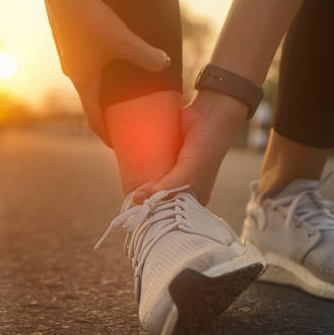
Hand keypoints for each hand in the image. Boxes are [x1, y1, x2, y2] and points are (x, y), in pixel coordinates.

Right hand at [39, 0, 170, 144]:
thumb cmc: (88, 19)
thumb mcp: (123, 40)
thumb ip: (145, 55)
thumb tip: (164, 64)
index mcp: (83, 81)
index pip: (93, 118)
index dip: (105, 133)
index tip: (115, 144)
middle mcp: (72, 72)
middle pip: (89, 99)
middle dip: (104, 110)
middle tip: (120, 115)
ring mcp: (67, 56)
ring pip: (85, 77)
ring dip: (99, 86)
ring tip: (115, 85)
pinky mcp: (67, 40)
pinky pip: (82, 60)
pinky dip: (94, 66)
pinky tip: (104, 53)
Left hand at [132, 90, 247, 204]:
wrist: (209, 116)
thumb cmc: (204, 152)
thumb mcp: (186, 175)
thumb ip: (165, 188)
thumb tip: (136, 198)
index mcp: (194, 198)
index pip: (169, 212)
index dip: (153, 215)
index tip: (135, 218)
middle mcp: (184, 186)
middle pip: (158, 197)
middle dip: (144, 200)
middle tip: (127, 203)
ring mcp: (174, 169)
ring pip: (153, 181)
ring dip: (140, 184)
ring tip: (124, 187)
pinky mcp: (166, 154)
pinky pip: (151, 164)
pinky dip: (140, 167)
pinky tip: (127, 170)